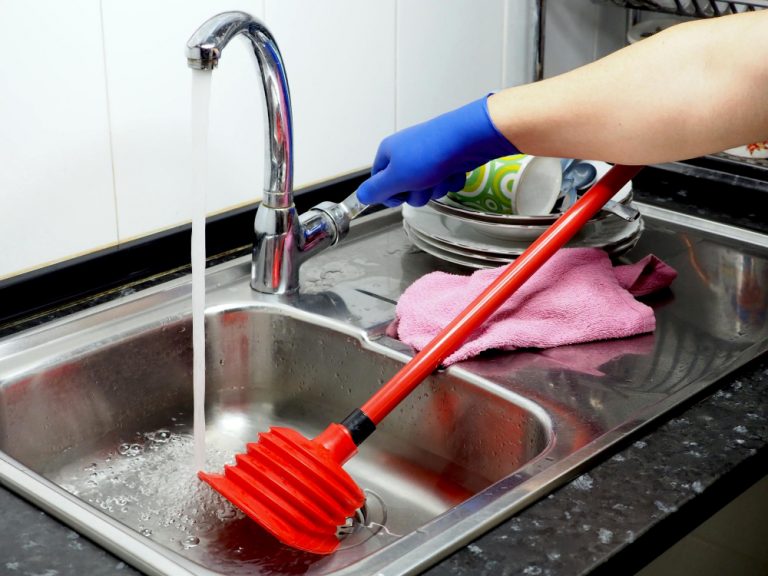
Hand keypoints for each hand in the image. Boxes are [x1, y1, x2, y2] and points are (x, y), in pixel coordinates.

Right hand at [356, 96, 518, 206]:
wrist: (467, 139)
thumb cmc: (428, 155)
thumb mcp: (394, 177)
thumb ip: (375, 190)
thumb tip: (361, 196)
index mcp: (389, 153)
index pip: (378, 183)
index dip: (389, 194)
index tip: (400, 195)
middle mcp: (406, 154)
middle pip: (405, 189)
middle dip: (417, 192)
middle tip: (423, 183)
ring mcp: (428, 157)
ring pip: (427, 188)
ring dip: (436, 188)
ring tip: (441, 175)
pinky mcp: (448, 160)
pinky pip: (445, 182)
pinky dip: (450, 180)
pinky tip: (454, 171)